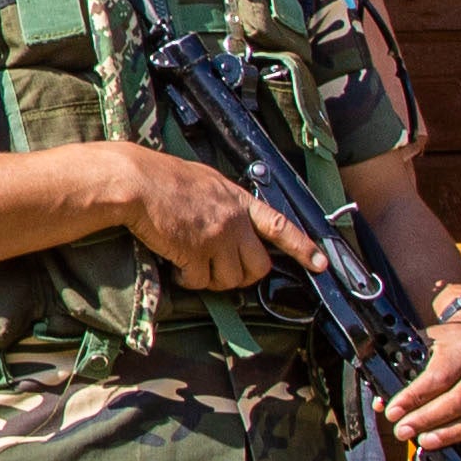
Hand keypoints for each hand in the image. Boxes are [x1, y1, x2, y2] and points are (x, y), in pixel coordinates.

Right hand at [104, 145, 312, 290]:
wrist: (139, 182)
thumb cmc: (164, 177)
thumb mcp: (207, 182)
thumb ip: (226, 202)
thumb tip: (232, 220)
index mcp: (239, 201)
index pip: (280, 225)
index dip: (303, 247)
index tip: (321, 263)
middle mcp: (234, 221)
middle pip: (258, 266)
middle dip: (242, 275)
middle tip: (221, 270)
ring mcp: (217, 239)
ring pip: (231, 279)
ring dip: (212, 279)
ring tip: (192, 264)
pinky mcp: (196, 254)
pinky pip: (200, 282)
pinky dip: (188, 280)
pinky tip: (176, 265)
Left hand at [388, 304, 460, 460]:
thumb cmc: (451, 342)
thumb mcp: (426, 343)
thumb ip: (404, 370)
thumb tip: (381, 403)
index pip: (438, 377)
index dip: (414, 397)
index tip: (393, 412)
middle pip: (458, 400)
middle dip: (427, 419)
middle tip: (403, 431)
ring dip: (453, 434)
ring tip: (426, 442)